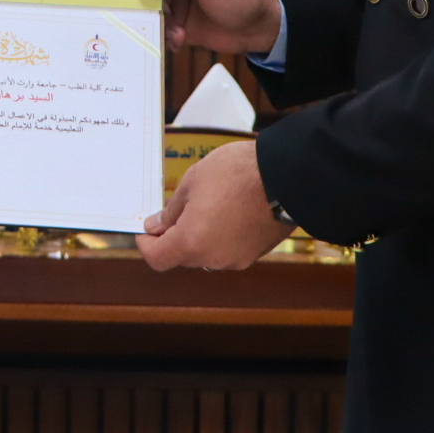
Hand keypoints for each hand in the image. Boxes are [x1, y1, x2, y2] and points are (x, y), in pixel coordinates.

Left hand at [136, 141, 293, 271]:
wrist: (286, 175)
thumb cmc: (237, 173)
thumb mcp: (193, 182)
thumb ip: (171, 210)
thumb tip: (156, 226)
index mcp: (191, 242)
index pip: (157, 259)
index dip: (147, 245)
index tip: (147, 229)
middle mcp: (213, 258)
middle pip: (182, 257)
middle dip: (174, 237)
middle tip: (176, 210)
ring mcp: (237, 258)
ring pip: (206, 253)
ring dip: (200, 237)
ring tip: (208, 205)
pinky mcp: (255, 253)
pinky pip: (228, 249)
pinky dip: (221, 237)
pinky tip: (228, 212)